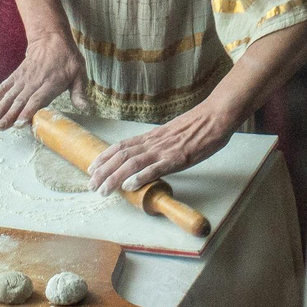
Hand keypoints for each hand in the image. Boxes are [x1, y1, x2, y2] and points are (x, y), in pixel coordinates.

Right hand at [0, 31, 87, 128]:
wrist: (52, 38)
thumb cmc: (68, 58)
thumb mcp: (79, 72)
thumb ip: (79, 91)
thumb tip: (84, 107)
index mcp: (51, 83)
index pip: (38, 99)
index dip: (28, 111)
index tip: (19, 123)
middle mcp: (35, 81)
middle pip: (21, 100)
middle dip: (9, 115)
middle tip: (0, 127)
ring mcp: (24, 78)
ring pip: (11, 95)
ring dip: (0, 108)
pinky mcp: (18, 74)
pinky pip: (5, 84)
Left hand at [85, 104, 234, 196]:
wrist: (215, 116)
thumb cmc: (198, 125)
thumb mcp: (172, 133)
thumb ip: (159, 143)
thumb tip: (148, 154)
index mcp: (152, 137)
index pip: (121, 146)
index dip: (104, 157)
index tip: (92, 168)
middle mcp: (153, 142)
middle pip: (122, 156)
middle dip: (104, 172)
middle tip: (91, 185)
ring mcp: (164, 150)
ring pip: (133, 164)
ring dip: (115, 177)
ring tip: (104, 190)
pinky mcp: (177, 158)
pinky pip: (156, 168)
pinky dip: (140, 177)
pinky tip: (129, 186)